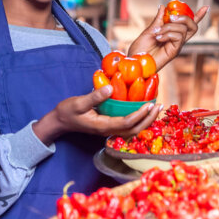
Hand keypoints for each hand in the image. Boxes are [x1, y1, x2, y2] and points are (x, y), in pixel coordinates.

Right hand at [32, 85, 162, 144]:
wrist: (60, 121)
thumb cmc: (67, 111)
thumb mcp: (78, 102)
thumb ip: (94, 96)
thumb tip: (109, 87)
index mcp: (102, 126)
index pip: (126, 123)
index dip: (139, 115)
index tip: (149, 104)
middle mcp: (108, 131)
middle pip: (134, 130)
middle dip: (148, 119)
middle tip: (159, 106)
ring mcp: (109, 130)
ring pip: (133, 130)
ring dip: (146, 120)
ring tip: (156, 107)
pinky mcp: (109, 126)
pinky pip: (128, 126)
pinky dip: (139, 119)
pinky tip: (144, 110)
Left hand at [127, 5, 208, 70]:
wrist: (135, 60)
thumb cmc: (140, 49)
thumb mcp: (150, 30)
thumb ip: (159, 20)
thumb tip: (164, 7)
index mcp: (172, 34)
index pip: (187, 24)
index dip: (198, 16)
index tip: (206, 7)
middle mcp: (177, 40)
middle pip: (192, 26)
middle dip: (185, 17)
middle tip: (171, 16)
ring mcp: (176, 46)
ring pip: (183, 29)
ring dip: (169, 27)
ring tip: (157, 32)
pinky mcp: (174, 51)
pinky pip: (178, 37)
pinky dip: (168, 34)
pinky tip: (159, 37)